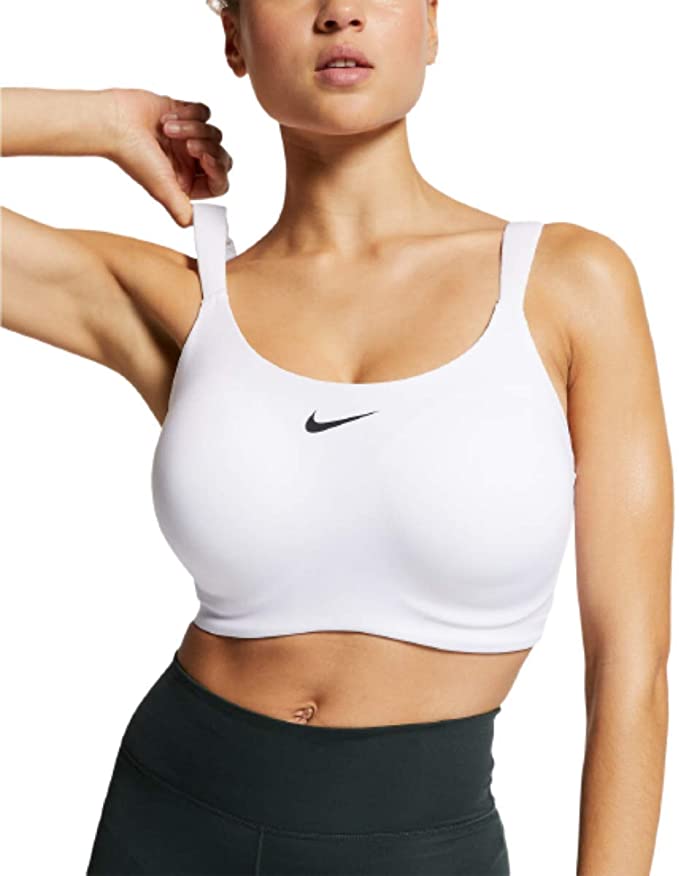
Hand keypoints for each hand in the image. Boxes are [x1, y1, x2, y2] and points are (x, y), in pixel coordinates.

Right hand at [105, 87, 232, 226]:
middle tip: (188, 145)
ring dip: (192, 128)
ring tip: (169, 130)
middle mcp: (188, 162)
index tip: (205, 160)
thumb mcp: (162, 190)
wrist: (115, 121)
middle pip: (221, 156)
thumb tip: (198, 225)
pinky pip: (204, 113)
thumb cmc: (133, 155)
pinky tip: (169, 118)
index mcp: (186, 182)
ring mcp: (187, 138)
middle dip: (207, 147)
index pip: (219, 182)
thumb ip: (182, 211)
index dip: (218, 170)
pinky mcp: (183, 114)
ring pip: (214, 133)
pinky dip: (189, 113)